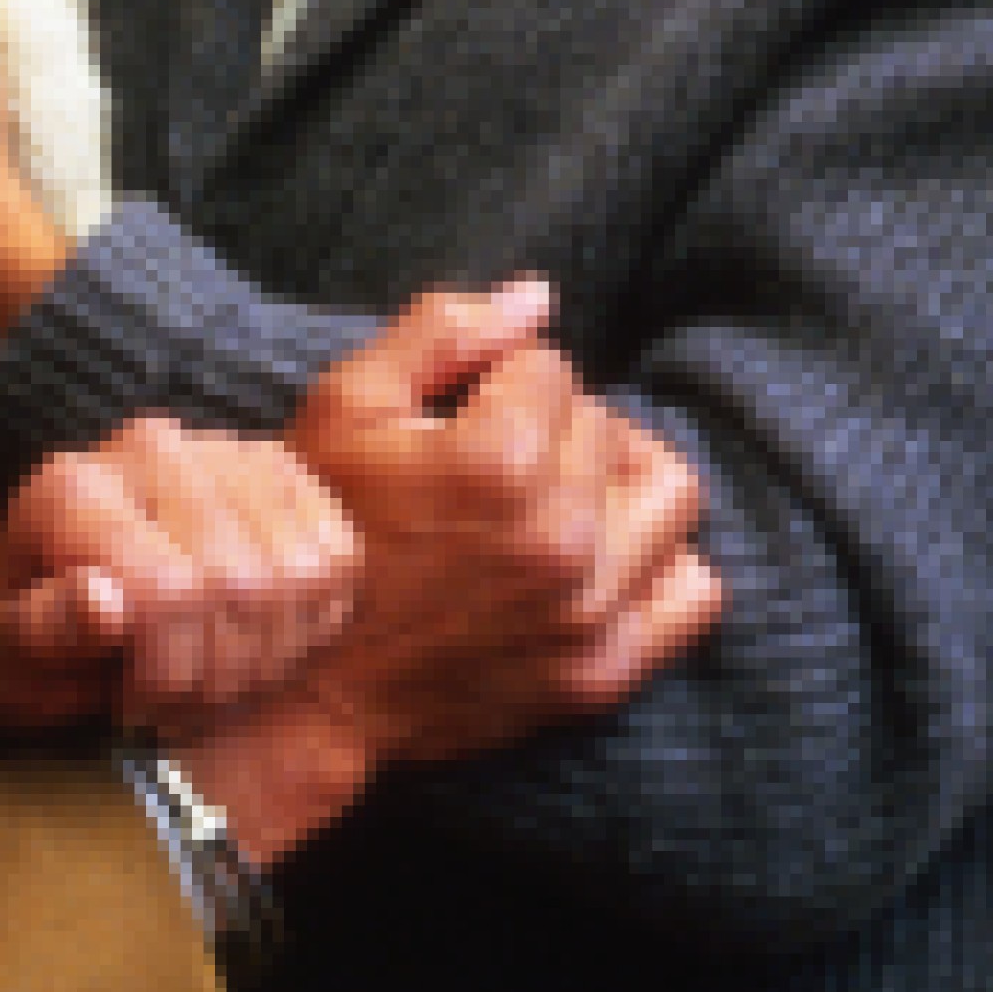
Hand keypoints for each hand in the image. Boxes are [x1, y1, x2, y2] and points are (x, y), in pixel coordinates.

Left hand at [0, 417, 359, 738]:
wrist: (70, 598)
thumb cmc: (28, 645)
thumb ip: (33, 636)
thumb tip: (103, 602)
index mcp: (69, 488)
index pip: (163, 589)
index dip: (164, 675)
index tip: (131, 709)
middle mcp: (152, 450)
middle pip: (235, 584)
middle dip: (213, 676)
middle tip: (175, 708)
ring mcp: (226, 452)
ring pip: (296, 575)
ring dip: (264, 657)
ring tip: (212, 682)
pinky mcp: (286, 473)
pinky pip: (337, 557)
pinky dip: (309, 625)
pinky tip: (254, 644)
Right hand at [162, 281, 720, 861]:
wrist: (299, 694)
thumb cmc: (319, 538)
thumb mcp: (346, 408)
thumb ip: (443, 331)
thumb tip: (540, 297)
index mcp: (498, 460)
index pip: (552, 368)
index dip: (498, 383)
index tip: (455, 422)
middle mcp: (560, 536)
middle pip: (608, 426)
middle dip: (556, 428)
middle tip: (496, 464)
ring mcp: (588, 611)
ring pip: (669, 494)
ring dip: (621, 481)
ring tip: (563, 498)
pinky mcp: (602, 672)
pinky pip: (692, 593)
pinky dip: (661, 565)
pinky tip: (605, 559)